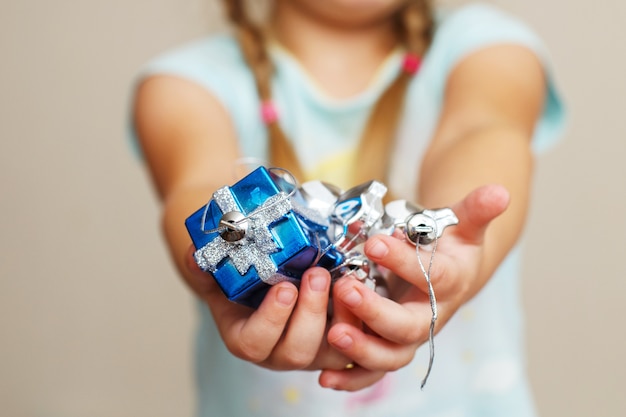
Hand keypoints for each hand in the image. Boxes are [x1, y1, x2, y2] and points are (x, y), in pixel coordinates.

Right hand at [184, 247, 351, 370]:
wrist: (262, 283)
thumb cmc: (241, 283)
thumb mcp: (219, 274)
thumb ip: (206, 267)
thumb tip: (196, 255)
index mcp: (247, 339)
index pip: (255, 343)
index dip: (272, 319)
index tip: (284, 287)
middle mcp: (279, 352)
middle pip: (296, 351)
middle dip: (310, 312)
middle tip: (317, 274)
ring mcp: (311, 350)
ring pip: (332, 352)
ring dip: (342, 317)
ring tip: (345, 280)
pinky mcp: (337, 341)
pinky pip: (356, 342)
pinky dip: (363, 319)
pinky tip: (363, 286)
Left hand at [319, 184, 509, 389]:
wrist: (450, 272)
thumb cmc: (451, 247)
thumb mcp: (464, 224)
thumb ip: (476, 209)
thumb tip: (499, 192)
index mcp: (449, 283)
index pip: (432, 276)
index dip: (405, 262)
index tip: (375, 241)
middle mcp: (431, 316)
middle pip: (408, 326)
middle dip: (376, 311)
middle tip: (346, 288)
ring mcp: (409, 336)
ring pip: (391, 355)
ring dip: (362, 348)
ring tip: (334, 333)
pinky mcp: (389, 346)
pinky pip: (373, 371)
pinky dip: (352, 378)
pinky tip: (326, 379)